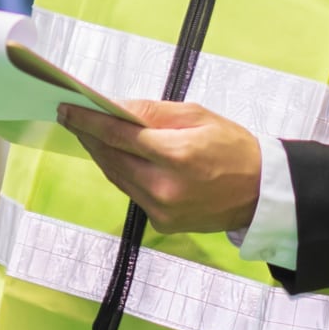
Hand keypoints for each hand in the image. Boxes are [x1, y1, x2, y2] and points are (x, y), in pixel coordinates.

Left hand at [55, 101, 261, 234]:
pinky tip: (115, 157)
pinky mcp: (162, 223)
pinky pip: (132, 193)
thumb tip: (116, 106)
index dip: (88, 121)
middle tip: (71, 118)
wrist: (261, 193)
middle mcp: (165, 187)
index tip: (66, 109)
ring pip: (117, 177)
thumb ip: (153, 112)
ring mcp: (162, 209)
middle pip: (111, 158)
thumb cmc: (233, 147)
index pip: (118, 135)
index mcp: (176, 155)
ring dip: (101, 155)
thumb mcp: (197, 116)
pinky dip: (121, 173)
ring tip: (88, 134)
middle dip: (89, 136)